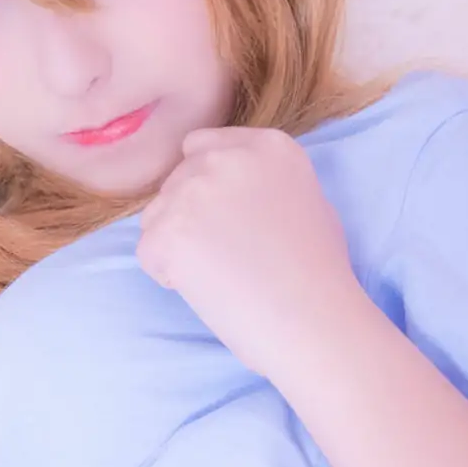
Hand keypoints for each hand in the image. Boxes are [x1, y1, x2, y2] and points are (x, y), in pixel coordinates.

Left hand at [135, 125, 363, 383]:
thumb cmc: (318, 272)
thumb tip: (231, 191)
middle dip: (190, 216)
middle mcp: (226, 158)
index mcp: (265, 146)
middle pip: (176, 181)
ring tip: (220, 274)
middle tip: (226, 255)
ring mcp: (193, 192)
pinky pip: (149, 251)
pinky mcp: (168, 231)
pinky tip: (209, 288)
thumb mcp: (307, 200)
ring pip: (157, 215)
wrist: (313, 320)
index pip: (200, 146)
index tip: (224, 218)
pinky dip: (168, 275)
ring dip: (177, 244)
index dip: (206, 186)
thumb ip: (263, 182)